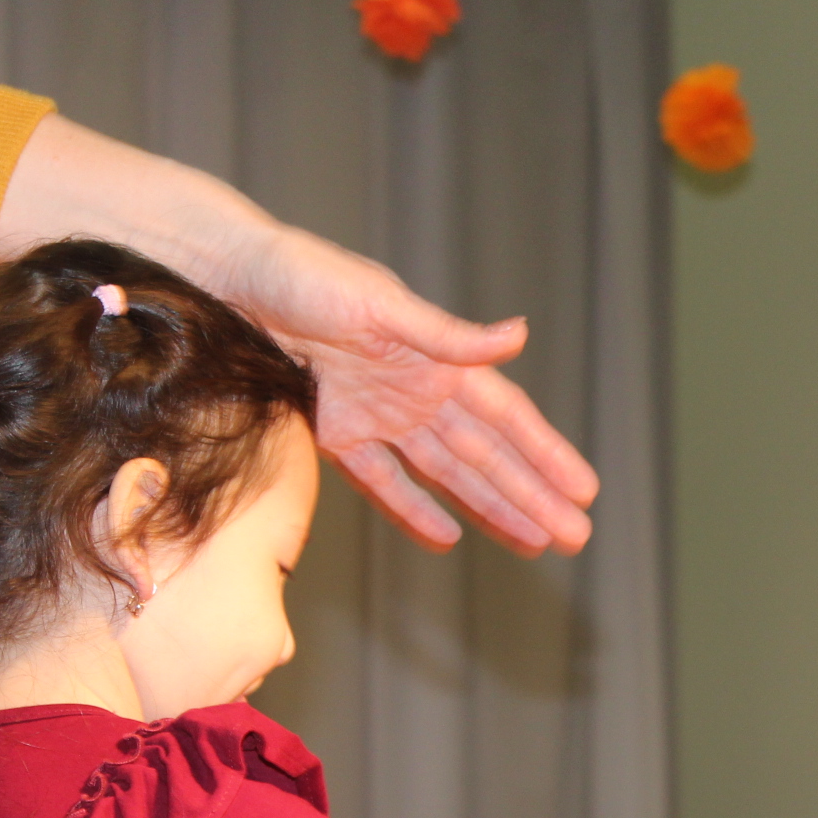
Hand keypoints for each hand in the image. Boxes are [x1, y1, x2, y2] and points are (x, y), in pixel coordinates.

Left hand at [212, 226, 597, 555]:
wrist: (233, 281)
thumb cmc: (305, 274)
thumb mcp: (381, 303)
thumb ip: (449, 335)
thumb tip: (520, 337)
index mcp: (438, 359)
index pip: (506, 417)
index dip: (546, 454)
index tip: (584, 489)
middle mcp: (418, 392)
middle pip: (487, 456)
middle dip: (533, 496)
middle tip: (575, 537)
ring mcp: (380, 417)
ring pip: (448, 476)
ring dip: (491, 509)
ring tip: (532, 544)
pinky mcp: (336, 433)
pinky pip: (384, 482)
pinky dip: (414, 510)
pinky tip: (448, 539)